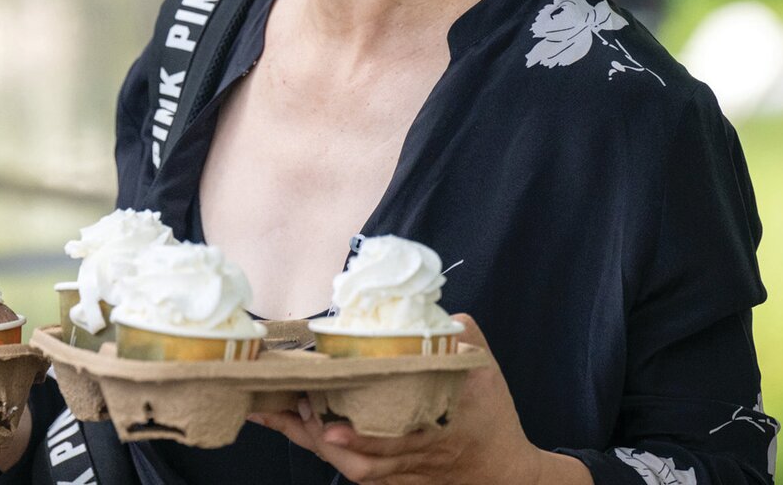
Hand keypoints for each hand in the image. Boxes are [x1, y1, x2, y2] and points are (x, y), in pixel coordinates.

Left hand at [248, 314, 590, 484]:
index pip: (396, 440)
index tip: (332, 425)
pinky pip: (352, 467)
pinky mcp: (393, 477)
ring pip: (353, 468)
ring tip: (277, 415)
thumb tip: (437, 313)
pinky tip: (292, 426)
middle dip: (322, 439)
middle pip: (362, 460)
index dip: (363, 437)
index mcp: (437, 431)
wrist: (505, 474)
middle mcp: (413, 456)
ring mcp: (401, 471)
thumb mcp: (486, 372)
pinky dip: (320, 449)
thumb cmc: (493, 418)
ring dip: (314, 445)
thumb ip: (463, 337)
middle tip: (293, 409)